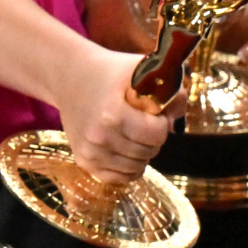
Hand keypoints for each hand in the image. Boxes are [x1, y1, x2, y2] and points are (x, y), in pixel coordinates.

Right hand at [58, 44, 177, 179]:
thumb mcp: (144, 70)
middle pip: (149, 151)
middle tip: (143, 121)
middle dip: (154, 137)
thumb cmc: (111, 72)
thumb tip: (178, 120)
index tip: (155, 112)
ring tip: (133, 133)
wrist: (70, 77)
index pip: (157, 134)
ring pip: (137, 168)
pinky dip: (129, 168)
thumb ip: (172, 91)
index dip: (163, 122)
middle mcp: (99, 138)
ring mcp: (89, 152)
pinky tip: (128, 150)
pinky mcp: (83, 161)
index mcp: (113, 115)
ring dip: (143, 152)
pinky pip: (118, 178)